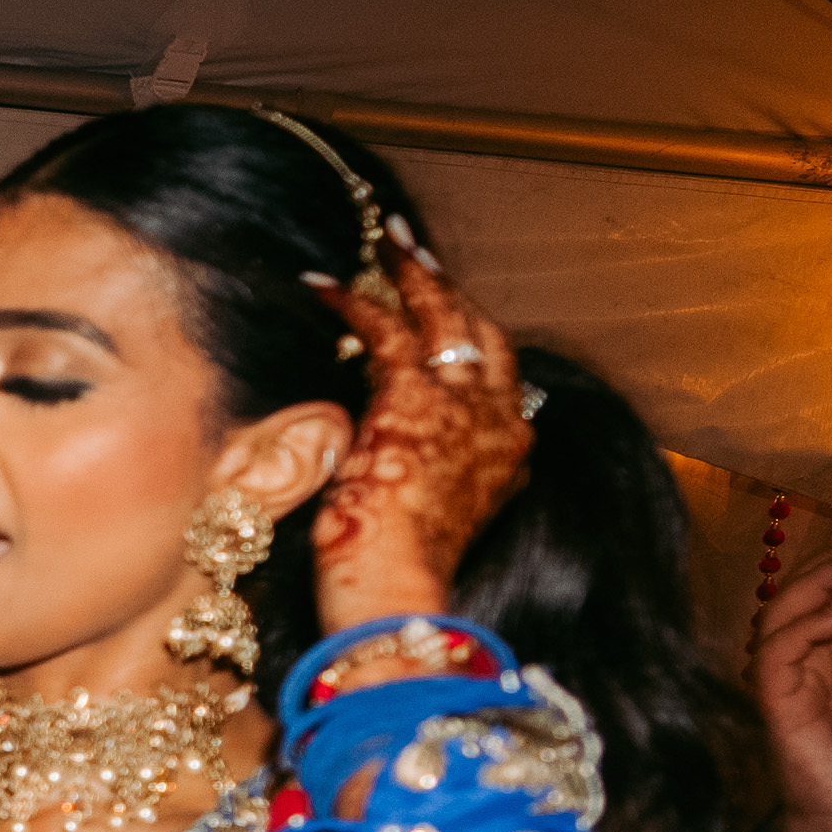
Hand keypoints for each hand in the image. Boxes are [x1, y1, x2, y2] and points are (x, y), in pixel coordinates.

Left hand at [303, 231, 535, 632]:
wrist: (397, 591)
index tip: (443, 309)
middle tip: (417, 253)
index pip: (498, 375)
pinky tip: (321, 283)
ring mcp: (463, 406)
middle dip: (450, 288)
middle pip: (483, 332)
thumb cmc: (401, 571)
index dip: (469, 334)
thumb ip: (433, 475)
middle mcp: (500, 421)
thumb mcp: (435, 515)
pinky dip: (354, 301)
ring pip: (444, 317)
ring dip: (411, 274)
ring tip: (383, 241)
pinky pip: (388, 330)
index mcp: (510, 451)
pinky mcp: (414, 400)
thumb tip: (397, 453)